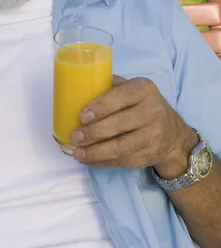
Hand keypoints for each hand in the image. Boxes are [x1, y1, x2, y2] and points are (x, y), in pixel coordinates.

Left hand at [70, 76, 197, 176]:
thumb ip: (111, 85)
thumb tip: (80, 88)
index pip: (121, 96)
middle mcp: (153, 111)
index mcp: (144, 90)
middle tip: (74, 136)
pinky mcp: (150, 155)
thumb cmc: (142, 106)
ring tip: (77, 152)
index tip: (82, 116)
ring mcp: (154, 135)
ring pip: (120, 147)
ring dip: (95, 151)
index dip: (101, 107)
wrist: (173, 134)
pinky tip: (87, 159)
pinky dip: (102, 162)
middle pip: (119, 124)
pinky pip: (122, 161)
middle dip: (93, 132)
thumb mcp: (132, 89)